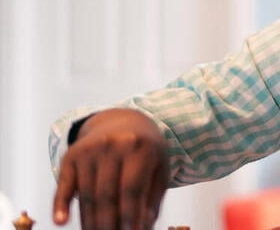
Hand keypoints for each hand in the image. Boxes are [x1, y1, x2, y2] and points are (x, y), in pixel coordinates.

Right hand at [52, 109, 169, 229]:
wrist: (123, 121)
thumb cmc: (145, 151)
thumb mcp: (158, 168)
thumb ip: (152, 198)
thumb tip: (141, 227)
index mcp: (140, 148)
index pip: (132, 189)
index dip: (130, 215)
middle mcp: (113, 145)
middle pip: (107, 194)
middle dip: (108, 223)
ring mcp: (90, 149)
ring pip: (88, 193)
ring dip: (90, 221)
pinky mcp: (71, 155)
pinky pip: (65, 184)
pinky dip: (60, 204)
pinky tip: (61, 221)